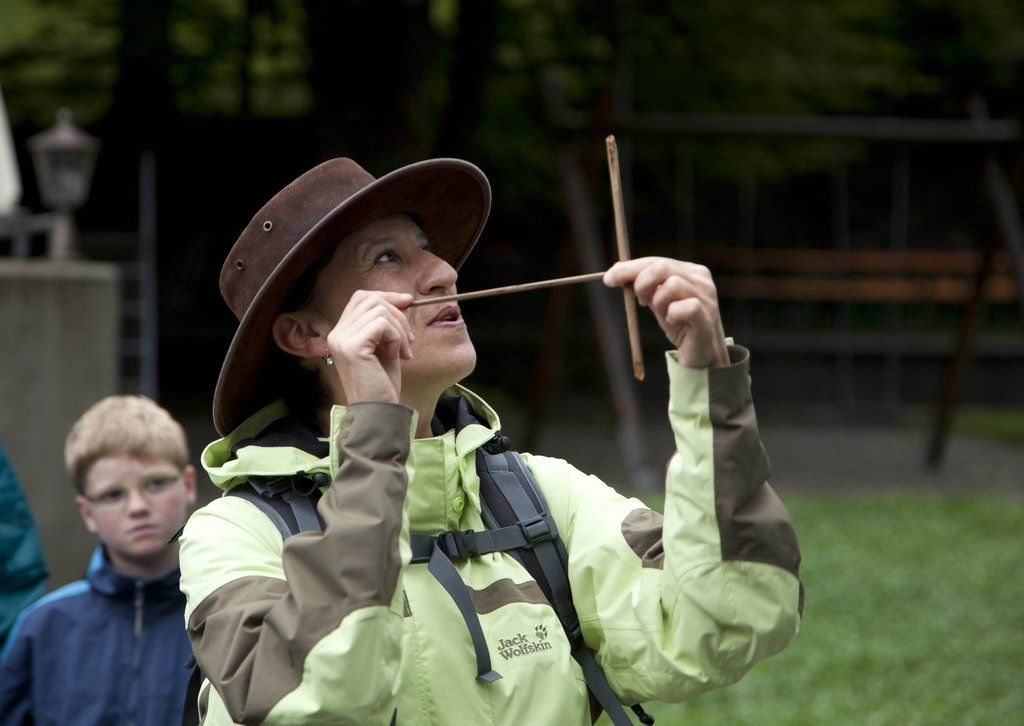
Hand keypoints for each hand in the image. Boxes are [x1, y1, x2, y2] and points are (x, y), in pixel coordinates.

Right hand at [326, 290, 414, 403]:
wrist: (379, 413)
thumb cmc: (383, 385)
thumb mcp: (385, 348)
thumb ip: (387, 324)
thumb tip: (402, 299)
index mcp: (341, 334)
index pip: (361, 298)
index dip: (386, 296)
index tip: (407, 302)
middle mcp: (336, 334)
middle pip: (371, 300)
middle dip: (398, 314)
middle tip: (409, 340)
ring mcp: (341, 340)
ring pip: (380, 311)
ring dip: (401, 330)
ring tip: (405, 352)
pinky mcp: (352, 347)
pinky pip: (382, 324)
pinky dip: (397, 337)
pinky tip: (399, 356)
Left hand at [604, 257, 729, 367]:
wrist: (700, 354)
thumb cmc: (679, 324)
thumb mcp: (657, 301)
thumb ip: (642, 286)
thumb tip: (615, 271)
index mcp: (690, 271)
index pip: (656, 261)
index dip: (630, 268)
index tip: (609, 278)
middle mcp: (701, 280)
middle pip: (662, 267)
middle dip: (641, 281)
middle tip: (638, 300)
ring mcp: (706, 297)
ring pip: (672, 284)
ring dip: (659, 301)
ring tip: (664, 314)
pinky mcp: (706, 317)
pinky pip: (684, 307)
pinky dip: (672, 314)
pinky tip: (673, 321)